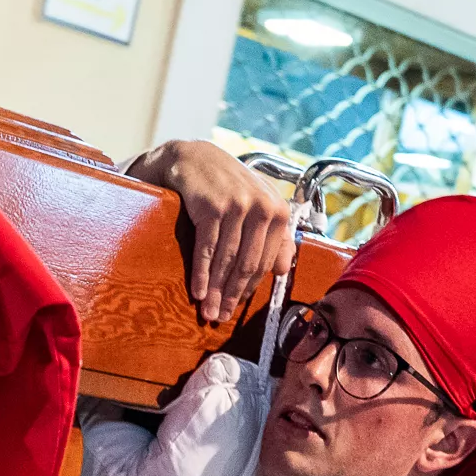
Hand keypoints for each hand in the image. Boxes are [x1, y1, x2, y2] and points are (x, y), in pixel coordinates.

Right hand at [126, 140, 294, 324]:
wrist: (193, 159)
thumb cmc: (226, 186)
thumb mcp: (256, 205)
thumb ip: (273, 236)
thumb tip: (282, 270)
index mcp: (278, 212)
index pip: (265, 262)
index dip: (249, 289)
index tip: (237, 308)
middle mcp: (262, 208)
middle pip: (247, 264)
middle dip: (232, 295)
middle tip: (220, 317)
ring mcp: (237, 206)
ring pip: (227, 260)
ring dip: (215, 290)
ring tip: (207, 310)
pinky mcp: (213, 207)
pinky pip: (207, 249)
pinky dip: (202, 274)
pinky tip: (197, 291)